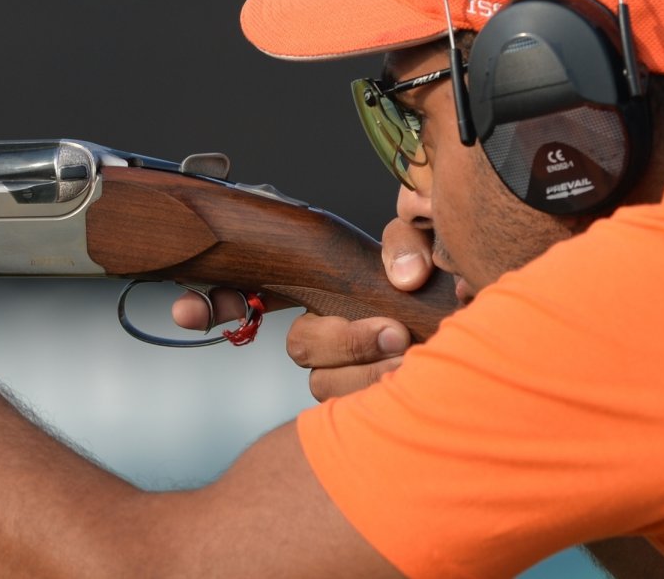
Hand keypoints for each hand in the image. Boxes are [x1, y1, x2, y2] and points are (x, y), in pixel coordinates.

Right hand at [171, 216, 435, 400]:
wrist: (476, 329)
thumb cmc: (449, 293)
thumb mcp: (426, 251)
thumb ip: (407, 248)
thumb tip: (403, 278)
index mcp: (318, 290)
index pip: (247, 296)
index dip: (213, 305)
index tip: (188, 311)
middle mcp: (324, 334)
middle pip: (302, 345)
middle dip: (345, 340)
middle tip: (391, 334)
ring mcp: (345, 375)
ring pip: (328, 385)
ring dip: (373, 374)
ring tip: (416, 361)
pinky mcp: (367, 410)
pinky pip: (354, 416)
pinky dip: (382, 398)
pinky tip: (407, 389)